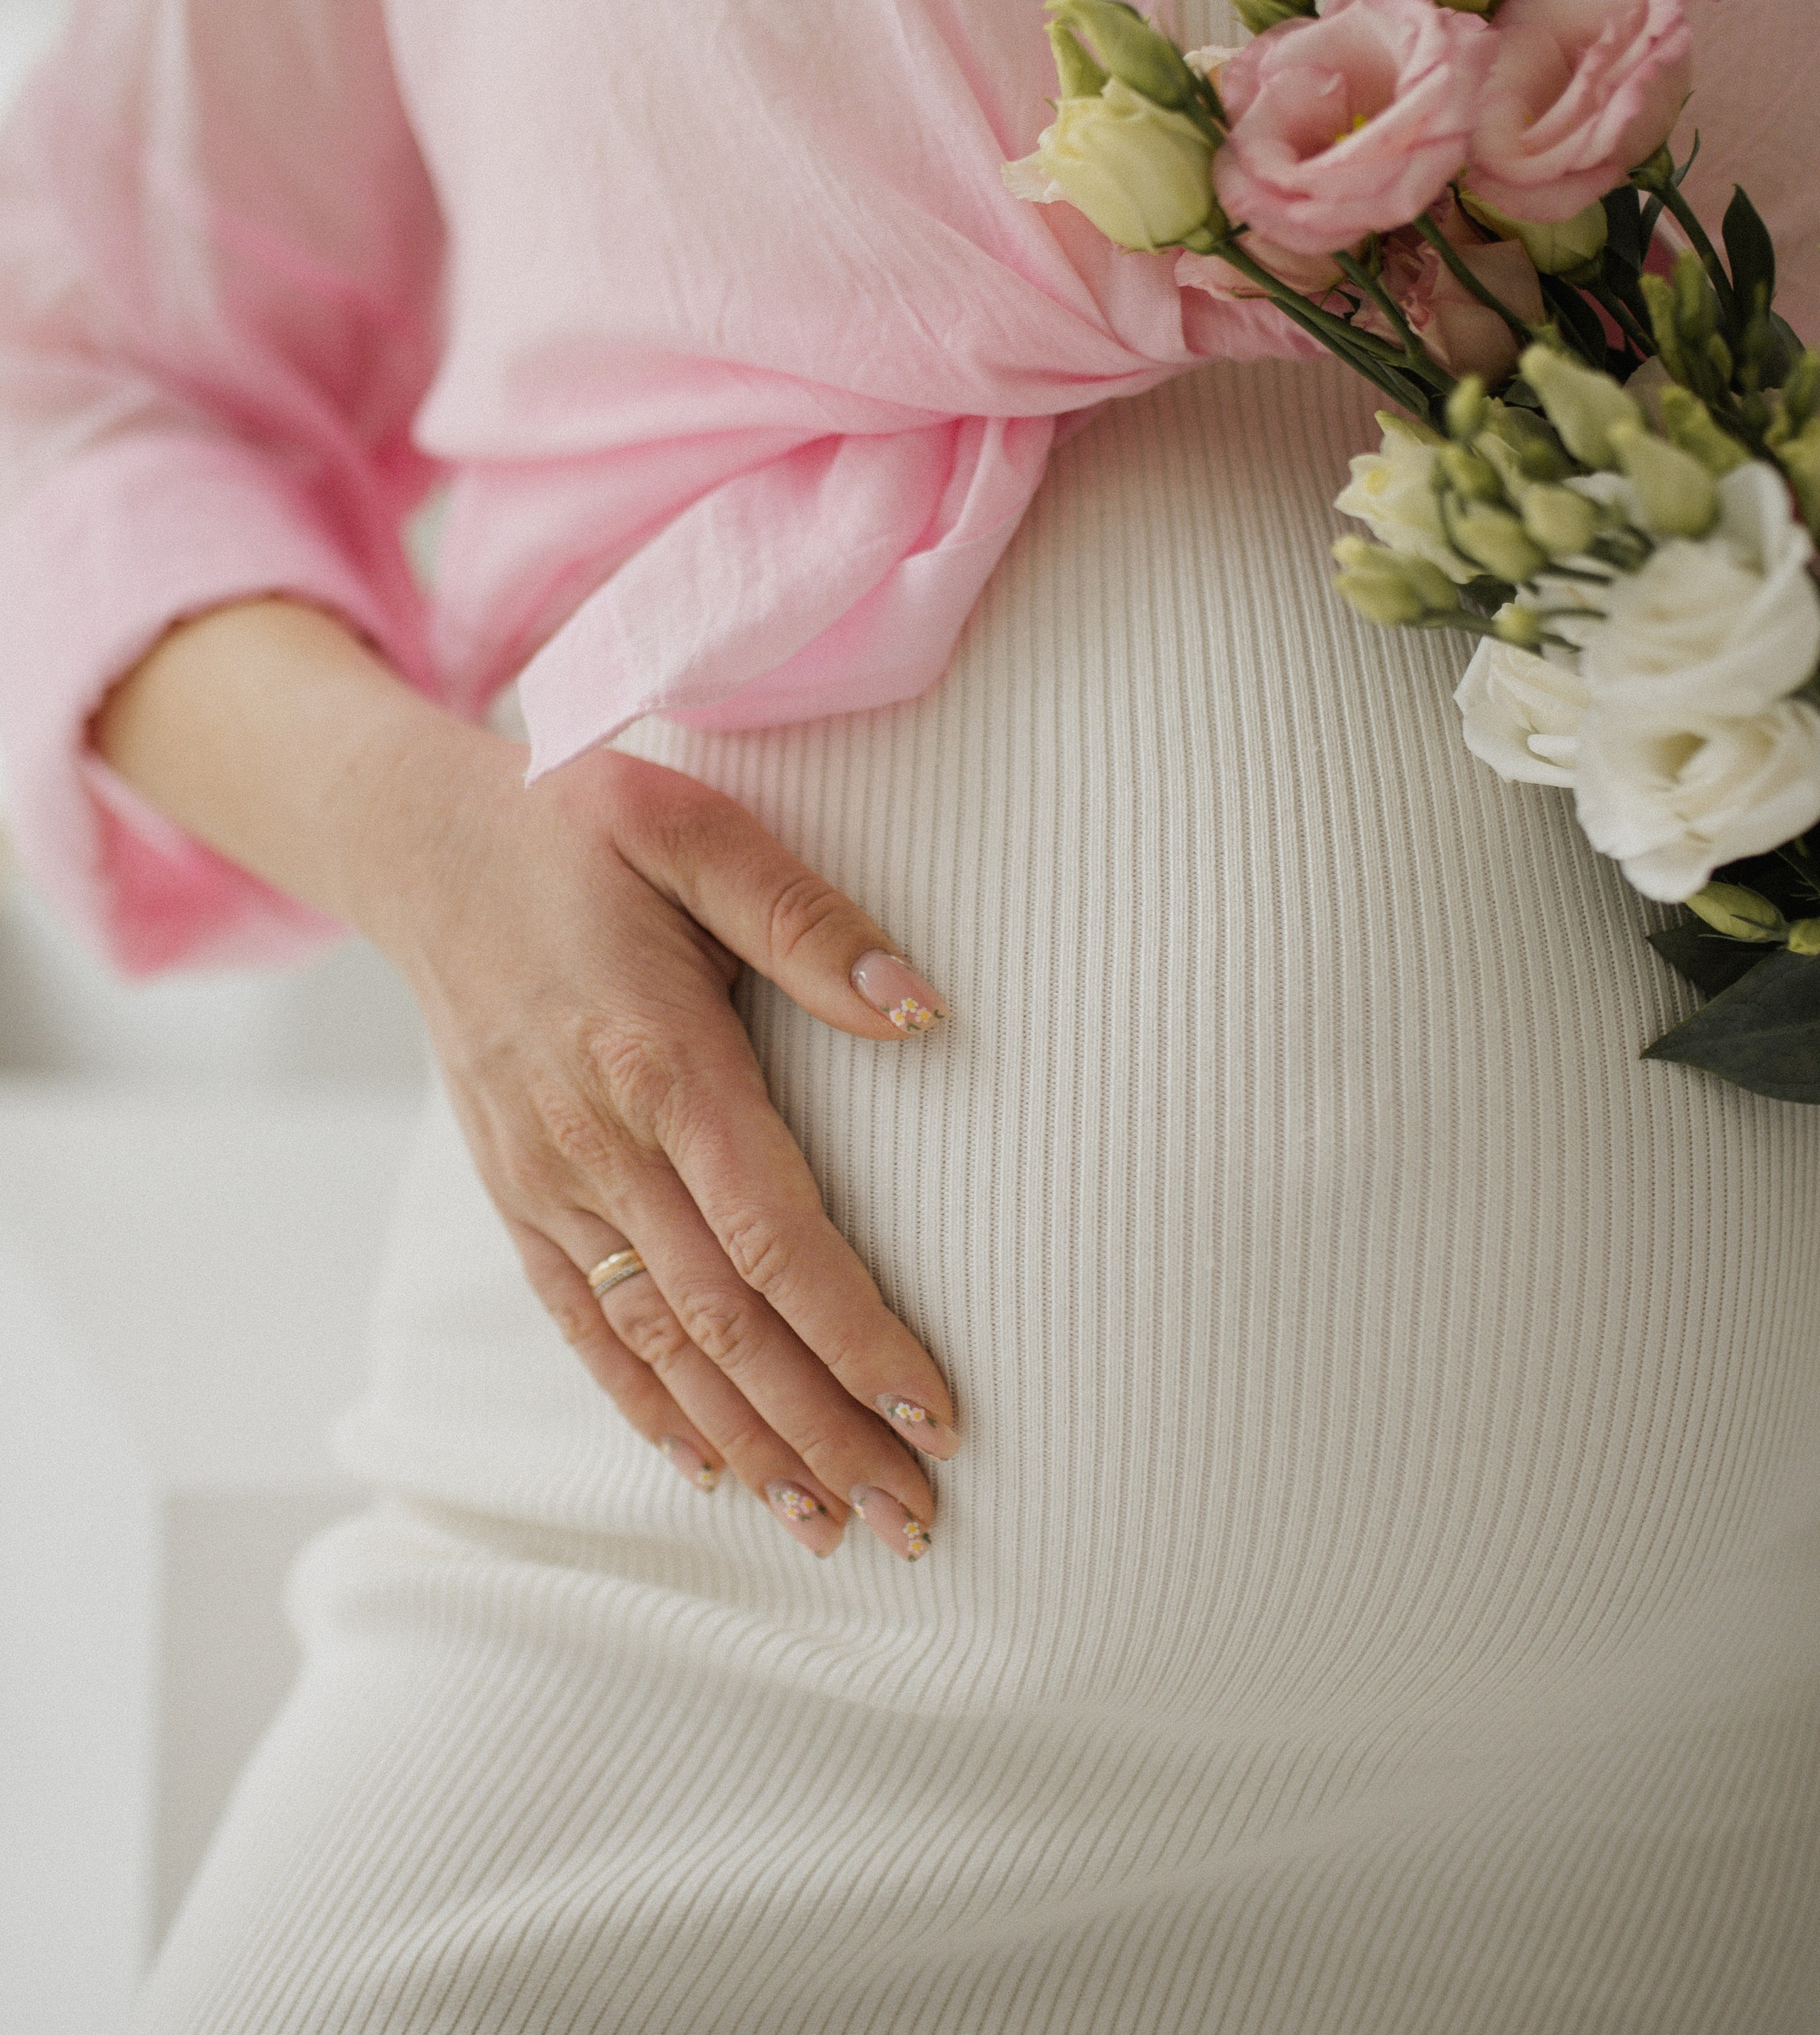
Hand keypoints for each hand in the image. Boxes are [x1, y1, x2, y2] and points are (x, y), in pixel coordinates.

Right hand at [371, 728, 957, 1564]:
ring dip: (751, 1445)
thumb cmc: (582, 826)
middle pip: (728, 1325)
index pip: (775, 1236)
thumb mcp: (698, 830)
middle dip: (825, 1431)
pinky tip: (711, 1468)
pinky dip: (647, 1406)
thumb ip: (809, 920)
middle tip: (919, 1518)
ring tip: (834, 1526)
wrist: (425, 849)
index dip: (857, 1335)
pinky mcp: (520, 1196)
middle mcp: (600, 1146)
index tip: (938, 1413)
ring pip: (660, 1348)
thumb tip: (924, 1007)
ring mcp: (550, 1183)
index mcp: (660, 1062)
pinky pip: (586, 1323)